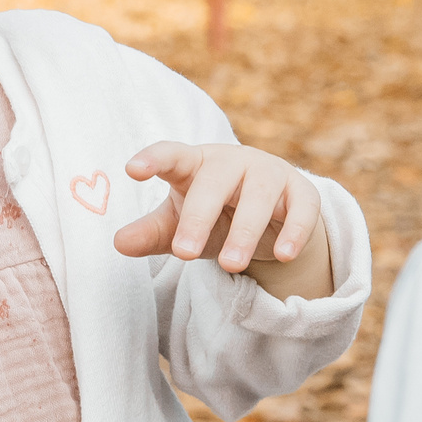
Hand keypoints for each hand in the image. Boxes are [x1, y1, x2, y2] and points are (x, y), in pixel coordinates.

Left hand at [114, 141, 329, 301]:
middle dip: (198, 217)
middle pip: (214, 182)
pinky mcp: (302, 193)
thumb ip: (152, 233)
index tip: (133, 169)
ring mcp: (269, 172)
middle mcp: (232, 161)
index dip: (154, 159)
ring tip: (230, 266)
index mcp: (194, 164)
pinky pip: (302, 209)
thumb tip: (119, 242)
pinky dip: (294, 232)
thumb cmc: (215, 215)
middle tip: (183, 253)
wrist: (270, 219)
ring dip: (245, 232)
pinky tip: (284, 255)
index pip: (172, 155)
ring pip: (259, 195)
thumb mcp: (180, 226)